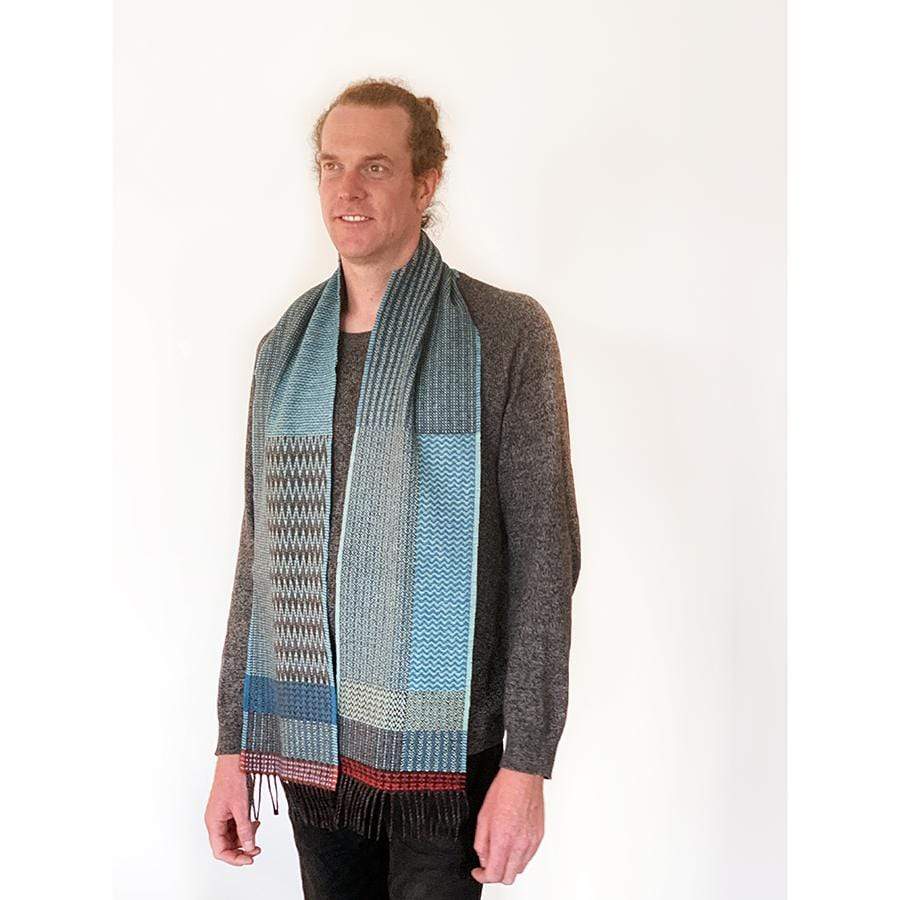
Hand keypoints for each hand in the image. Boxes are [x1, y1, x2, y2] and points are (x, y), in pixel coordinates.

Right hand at [204, 754, 261, 865]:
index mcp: (213, 822)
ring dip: (245, 837)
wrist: (234, 758)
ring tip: (257, 828)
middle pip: (226, 845)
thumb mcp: (241, 807)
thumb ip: (245, 829)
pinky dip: (245, 826)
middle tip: (257, 849)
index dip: (235, 859)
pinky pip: (235, 825)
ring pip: (231, 836)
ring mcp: (221, 815)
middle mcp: (215, 820)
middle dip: (242, 848)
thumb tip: (250, 847)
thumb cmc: (233, 778)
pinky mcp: (228, 809)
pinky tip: (255, 822)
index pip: (220, 851)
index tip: (250, 859)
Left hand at [471, 766, 544, 885]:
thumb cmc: (504, 791)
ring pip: (519, 868)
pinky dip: (519, 856)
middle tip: (488, 863)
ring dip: (508, 865)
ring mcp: (532, 842)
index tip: (478, 871)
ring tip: (500, 849)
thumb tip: (483, 857)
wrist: (523, 777)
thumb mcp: (483, 817)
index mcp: (503, 840)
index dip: (482, 876)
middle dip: (496, 874)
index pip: (494, 874)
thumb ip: (481, 842)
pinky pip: (529, 856)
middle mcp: (520, 844)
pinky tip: (512, 843)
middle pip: (508, 878)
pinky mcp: (539, 837)